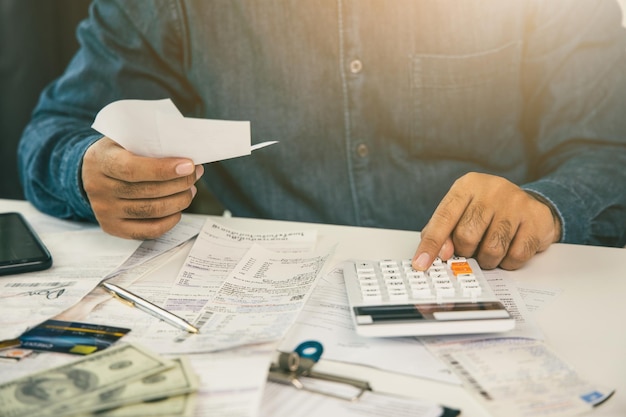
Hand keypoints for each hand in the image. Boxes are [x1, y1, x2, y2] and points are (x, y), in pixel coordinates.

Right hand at [82, 137, 203, 238]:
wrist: (92, 172)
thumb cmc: (118, 153)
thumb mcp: (126, 140)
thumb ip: (151, 147)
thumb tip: (187, 160)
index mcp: (101, 161)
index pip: (133, 169)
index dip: (163, 169)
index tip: (188, 166)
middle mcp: (99, 188)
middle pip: (148, 191)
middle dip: (180, 183)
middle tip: (195, 174)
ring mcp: (105, 211)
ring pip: (152, 211)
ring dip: (179, 201)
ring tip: (190, 190)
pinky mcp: (113, 227)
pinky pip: (149, 230)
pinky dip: (170, 221)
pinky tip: (178, 209)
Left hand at [412, 172, 560, 270]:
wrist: (527, 203)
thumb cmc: (486, 211)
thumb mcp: (460, 213)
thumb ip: (442, 231)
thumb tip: (440, 254)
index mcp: (467, 186)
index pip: (443, 217)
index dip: (431, 244)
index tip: (420, 264)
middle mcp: (491, 189)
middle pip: (466, 236)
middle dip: (465, 252)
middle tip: (471, 251)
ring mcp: (515, 202)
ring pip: (492, 249)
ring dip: (487, 260)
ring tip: (489, 252)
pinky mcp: (536, 218)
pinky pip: (516, 255)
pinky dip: (508, 262)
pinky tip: (508, 251)